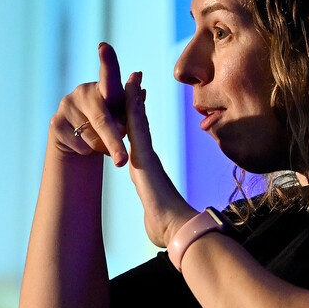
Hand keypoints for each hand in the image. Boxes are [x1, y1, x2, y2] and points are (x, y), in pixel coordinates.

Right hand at [50, 42, 134, 166]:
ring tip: (104, 143)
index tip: (104, 47)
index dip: (107, 61)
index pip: (108, 75)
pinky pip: (79, 145)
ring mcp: (67, 105)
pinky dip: (88, 152)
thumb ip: (131, 107)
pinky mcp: (56, 122)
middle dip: (114, 142)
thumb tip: (141, 87)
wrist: (79, 138)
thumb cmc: (109, 123)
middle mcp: (84, 92)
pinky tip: (85, 144)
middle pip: (102, 120)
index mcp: (105, 88)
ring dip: (103, 147)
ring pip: (92, 137)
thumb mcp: (122, 117)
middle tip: (122, 161)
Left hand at [123, 71, 198, 246]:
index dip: (138, 120)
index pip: (141, 140)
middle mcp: (149, 160)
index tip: (137, 102)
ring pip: (139, 121)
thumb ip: (157, 215)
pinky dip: (133, 108)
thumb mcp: (157, 219)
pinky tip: (130, 91)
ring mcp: (148, 157)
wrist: (179, 231)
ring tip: (133, 76)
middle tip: (136, 80)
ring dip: (134, 97)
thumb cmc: (169, 230)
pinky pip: (137, 127)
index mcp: (148, 172)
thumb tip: (158, 227)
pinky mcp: (145, 158)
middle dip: (137, 102)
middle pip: (141, 124)